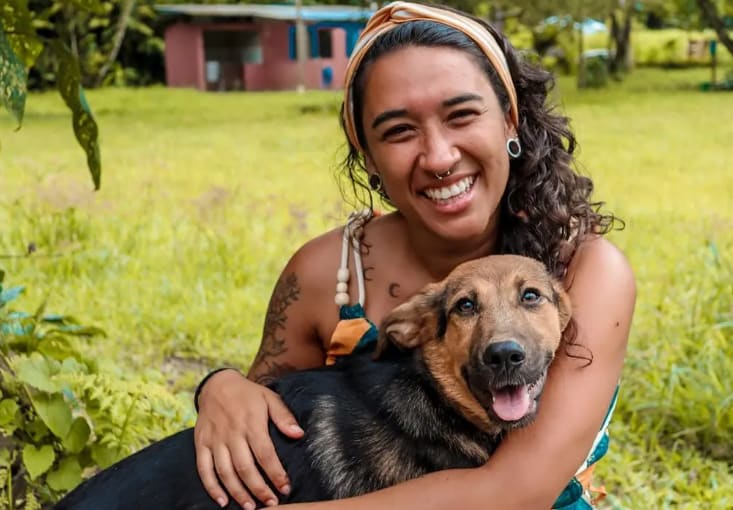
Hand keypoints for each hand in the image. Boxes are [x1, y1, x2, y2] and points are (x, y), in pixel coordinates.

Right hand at [194, 370, 304, 508]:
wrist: (217, 384)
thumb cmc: (248, 394)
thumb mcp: (269, 398)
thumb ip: (284, 417)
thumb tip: (299, 435)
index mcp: (251, 422)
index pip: (265, 454)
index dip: (276, 473)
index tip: (285, 488)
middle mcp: (232, 433)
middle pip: (245, 467)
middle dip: (259, 489)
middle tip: (271, 503)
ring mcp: (215, 439)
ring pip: (225, 472)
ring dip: (238, 492)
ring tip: (250, 507)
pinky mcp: (201, 443)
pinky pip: (204, 469)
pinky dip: (211, 487)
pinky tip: (222, 501)